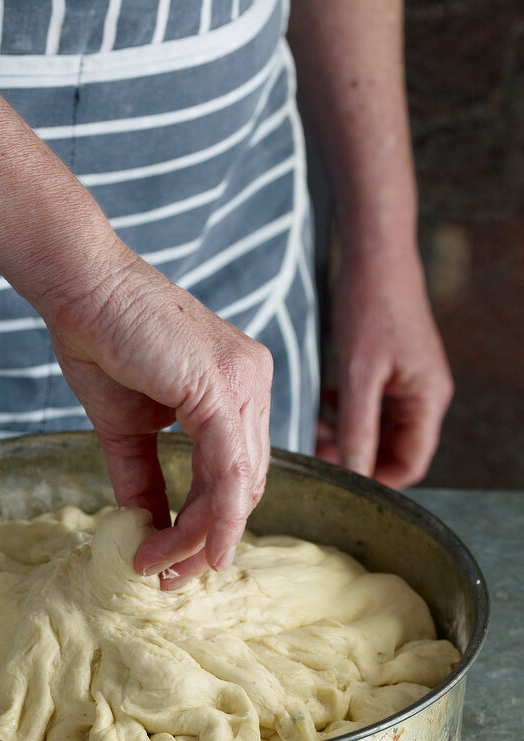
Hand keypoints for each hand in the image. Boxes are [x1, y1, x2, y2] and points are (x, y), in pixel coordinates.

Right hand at [44, 243, 272, 586]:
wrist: (77, 285)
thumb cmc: (99, 339)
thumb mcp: (127, 428)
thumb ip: (145, 480)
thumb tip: (146, 531)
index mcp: (239, 388)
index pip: (237, 473)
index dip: (208, 525)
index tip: (170, 560)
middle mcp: (255, 384)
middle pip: (246, 487)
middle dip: (207, 542)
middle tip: (168, 578)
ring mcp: (247, 384)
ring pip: (238, 488)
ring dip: (198, 540)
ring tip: (158, 569)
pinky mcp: (224, 389)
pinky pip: (227, 474)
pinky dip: (206, 520)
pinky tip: (177, 551)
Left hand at [317, 249, 452, 486]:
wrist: (375, 256)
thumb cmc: (371, 308)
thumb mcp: (358, 376)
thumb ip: (357, 429)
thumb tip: (352, 474)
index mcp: (427, 400)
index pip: (410, 464)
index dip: (376, 479)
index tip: (338, 482)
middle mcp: (424, 395)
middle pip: (395, 449)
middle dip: (358, 457)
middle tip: (319, 453)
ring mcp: (409, 382)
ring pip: (380, 429)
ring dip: (349, 435)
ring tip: (315, 431)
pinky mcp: (392, 369)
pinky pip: (373, 406)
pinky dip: (348, 413)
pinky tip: (323, 404)